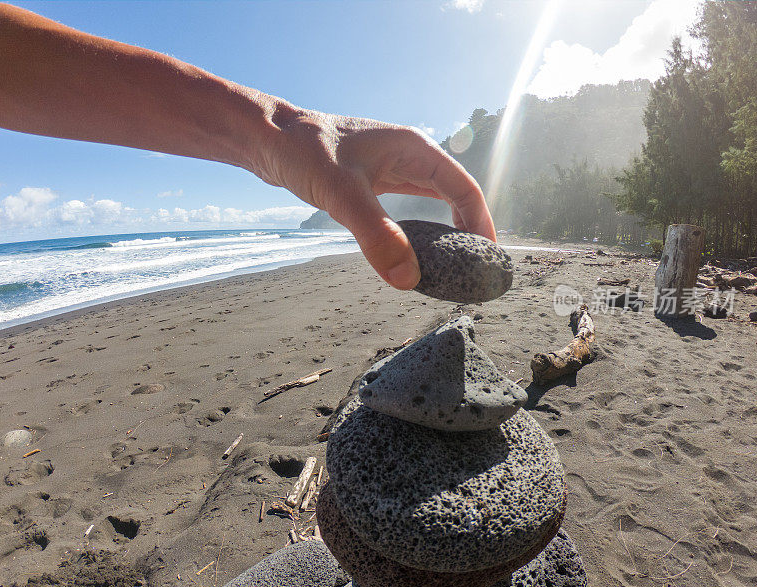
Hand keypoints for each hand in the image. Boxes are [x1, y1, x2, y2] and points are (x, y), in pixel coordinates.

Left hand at [253, 105, 496, 289]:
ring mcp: (390, 166)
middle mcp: (408, 155)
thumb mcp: (341, 194)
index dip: (481, 222)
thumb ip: (376, 235)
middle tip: (475, 265)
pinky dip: (418, 227)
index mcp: (413, 149)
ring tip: (453, 261)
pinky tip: (415, 246)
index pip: (463, 187)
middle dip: (468, 228)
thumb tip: (408, 279)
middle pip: (453, 193)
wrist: (267, 137)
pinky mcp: (373, 179)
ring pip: (431, 199)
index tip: (488, 255)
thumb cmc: (303, 152)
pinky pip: (408, 204)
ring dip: (445, 228)